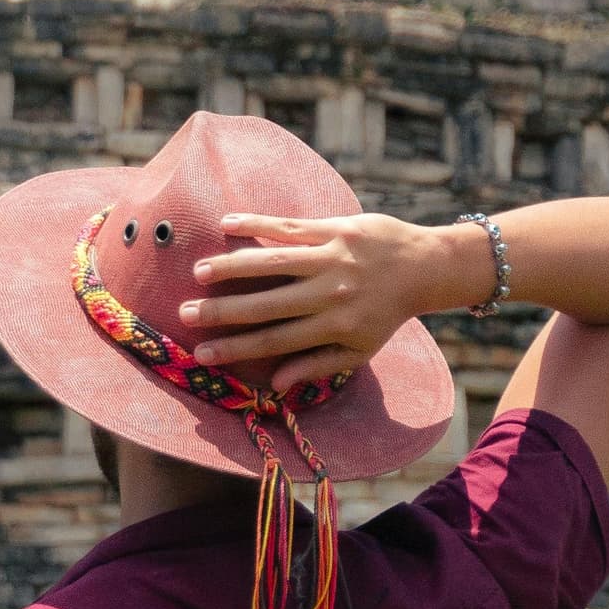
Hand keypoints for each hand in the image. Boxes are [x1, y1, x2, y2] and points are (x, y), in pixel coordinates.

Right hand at [177, 213, 476, 392]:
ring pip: (273, 263)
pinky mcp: (335, 229)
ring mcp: (331, 259)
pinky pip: (289, 226)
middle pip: (266, 304)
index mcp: (334, 327)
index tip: (202, 354)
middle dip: (222, 311)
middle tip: (184, 314)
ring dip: (233, 266)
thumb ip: (317, 366)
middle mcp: (330, 294)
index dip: (236, 348)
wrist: (424, 266)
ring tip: (200, 271)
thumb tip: (276, 385)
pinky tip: (227, 223)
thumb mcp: (358, 349)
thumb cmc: (385, 313)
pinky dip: (257, 224)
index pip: (275, 340)